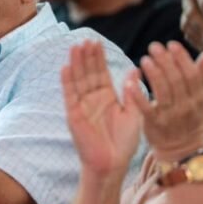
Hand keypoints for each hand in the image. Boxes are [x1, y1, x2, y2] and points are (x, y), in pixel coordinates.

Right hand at [61, 41, 144, 179]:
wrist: (112, 164)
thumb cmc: (124, 142)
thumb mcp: (133, 113)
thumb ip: (133, 91)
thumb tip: (136, 68)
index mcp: (107, 97)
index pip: (101, 73)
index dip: (98, 58)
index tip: (97, 42)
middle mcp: (92, 99)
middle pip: (88, 73)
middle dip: (87, 56)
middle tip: (86, 39)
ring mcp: (81, 106)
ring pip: (78, 80)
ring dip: (76, 64)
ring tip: (75, 47)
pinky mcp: (74, 115)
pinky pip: (70, 95)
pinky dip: (67, 82)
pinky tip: (66, 67)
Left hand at [131, 42, 202, 161]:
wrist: (181, 151)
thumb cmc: (189, 120)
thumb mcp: (200, 101)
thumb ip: (201, 78)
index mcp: (199, 99)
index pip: (191, 74)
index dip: (182, 58)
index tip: (171, 44)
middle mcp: (187, 107)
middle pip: (176, 80)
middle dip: (165, 61)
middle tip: (154, 46)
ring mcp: (171, 116)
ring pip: (163, 91)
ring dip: (153, 72)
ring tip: (145, 59)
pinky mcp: (155, 124)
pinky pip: (146, 107)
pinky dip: (138, 94)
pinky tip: (131, 81)